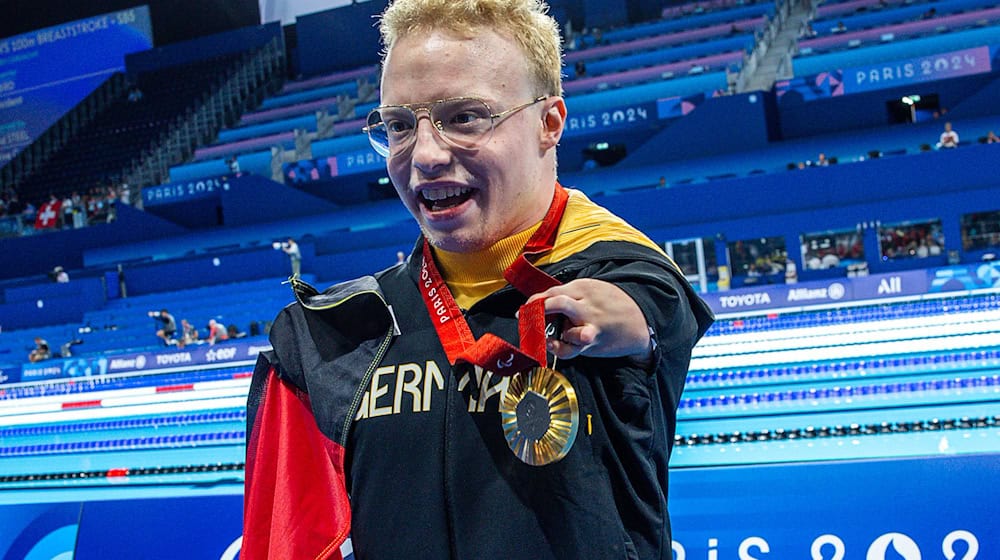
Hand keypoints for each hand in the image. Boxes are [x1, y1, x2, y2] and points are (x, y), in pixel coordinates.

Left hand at [526, 278, 652, 365]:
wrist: (640, 322)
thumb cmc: (612, 305)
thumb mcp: (593, 290)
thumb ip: (570, 294)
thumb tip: (542, 303)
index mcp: (585, 288)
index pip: (554, 291)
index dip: (535, 300)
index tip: (525, 307)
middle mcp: (587, 306)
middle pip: (558, 303)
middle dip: (538, 310)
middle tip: (527, 317)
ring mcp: (591, 325)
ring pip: (566, 328)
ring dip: (551, 332)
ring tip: (546, 333)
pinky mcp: (593, 342)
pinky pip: (570, 348)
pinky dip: (558, 348)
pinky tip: (552, 345)